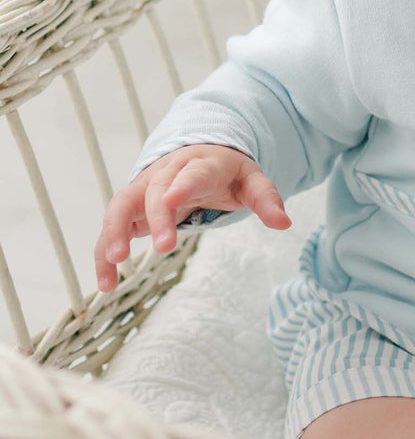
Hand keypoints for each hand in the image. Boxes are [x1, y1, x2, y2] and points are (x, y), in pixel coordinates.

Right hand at [94, 144, 289, 292]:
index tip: (170, 201)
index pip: (191, 173)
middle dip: (157, 217)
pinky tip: (105, 284)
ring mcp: (144, 188)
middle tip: (164, 247)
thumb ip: (266, 199)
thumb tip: (285, 223)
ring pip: (122, 205)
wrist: (199, 154)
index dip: (180, 186)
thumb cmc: (227, 173)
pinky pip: (111, 228)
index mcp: (201, 165)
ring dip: (115, 232)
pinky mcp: (130, 208)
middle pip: (156, 191)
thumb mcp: (252, 180)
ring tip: (115, 262)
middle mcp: (166, 173)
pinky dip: (104, 253)